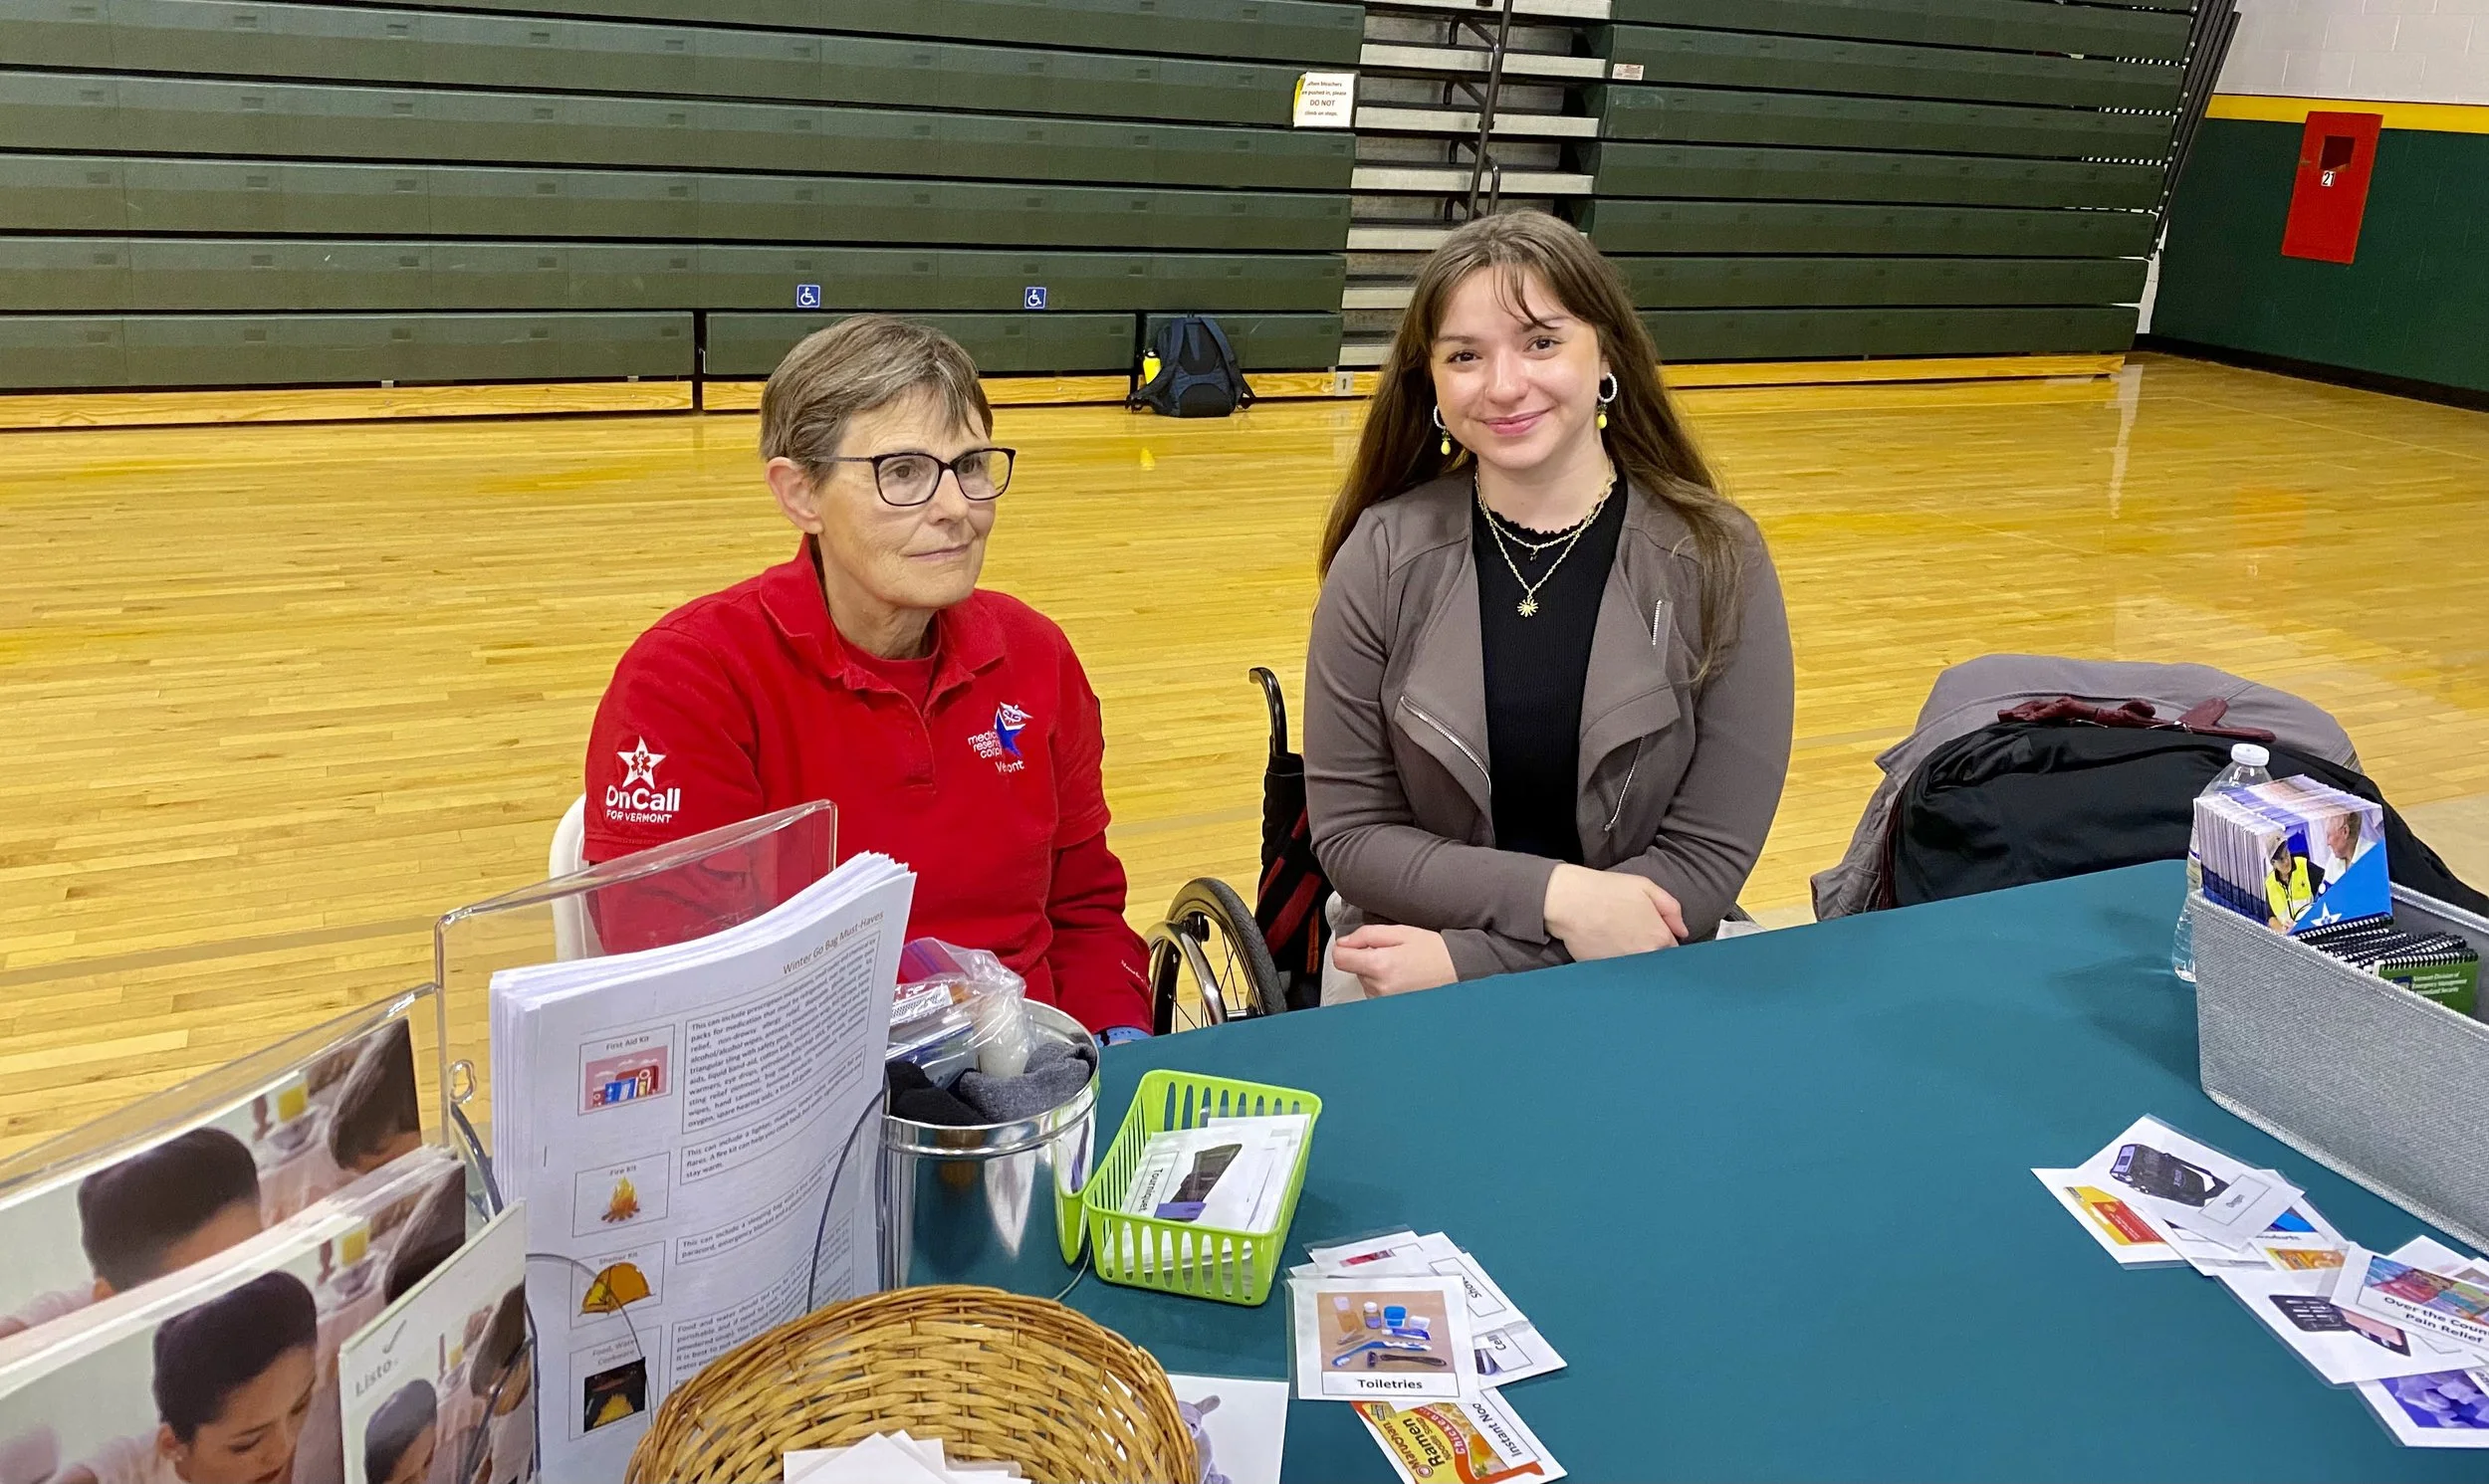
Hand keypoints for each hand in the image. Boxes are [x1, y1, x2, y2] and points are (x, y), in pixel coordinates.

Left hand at [1330, 925, 1457, 997]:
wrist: (1457, 971)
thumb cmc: (1433, 951)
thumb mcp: (1400, 932)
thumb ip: (1367, 935)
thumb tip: (1343, 942)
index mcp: (1380, 966)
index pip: (1340, 959)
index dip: (1344, 948)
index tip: (1354, 944)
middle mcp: (1379, 987)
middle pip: (1354, 968)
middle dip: (1366, 958)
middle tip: (1392, 952)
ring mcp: (1385, 1000)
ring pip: (1365, 980)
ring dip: (1376, 971)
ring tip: (1401, 965)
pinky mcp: (1390, 1007)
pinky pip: (1375, 991)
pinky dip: (1383, 982)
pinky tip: (1402, 977)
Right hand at [1541, 864, 1684, 960]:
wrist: (1569, 901)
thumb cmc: (1606, 890)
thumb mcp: (1645, 887)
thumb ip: (1671, 909)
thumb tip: (1682, 931)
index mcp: (1659, 937)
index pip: (1674, 950)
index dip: (1665, 941)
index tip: (1654, 935)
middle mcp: (1645, 957)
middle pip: (1658, 963)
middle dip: (1652, 953)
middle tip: (1634, 936)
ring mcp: (1625, 968)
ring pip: (1639, 970)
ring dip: (1635, 960)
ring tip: (1619, 941)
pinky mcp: (1605, 972)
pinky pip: (1618, 973)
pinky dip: (1616, 964)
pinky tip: (1605, 947)